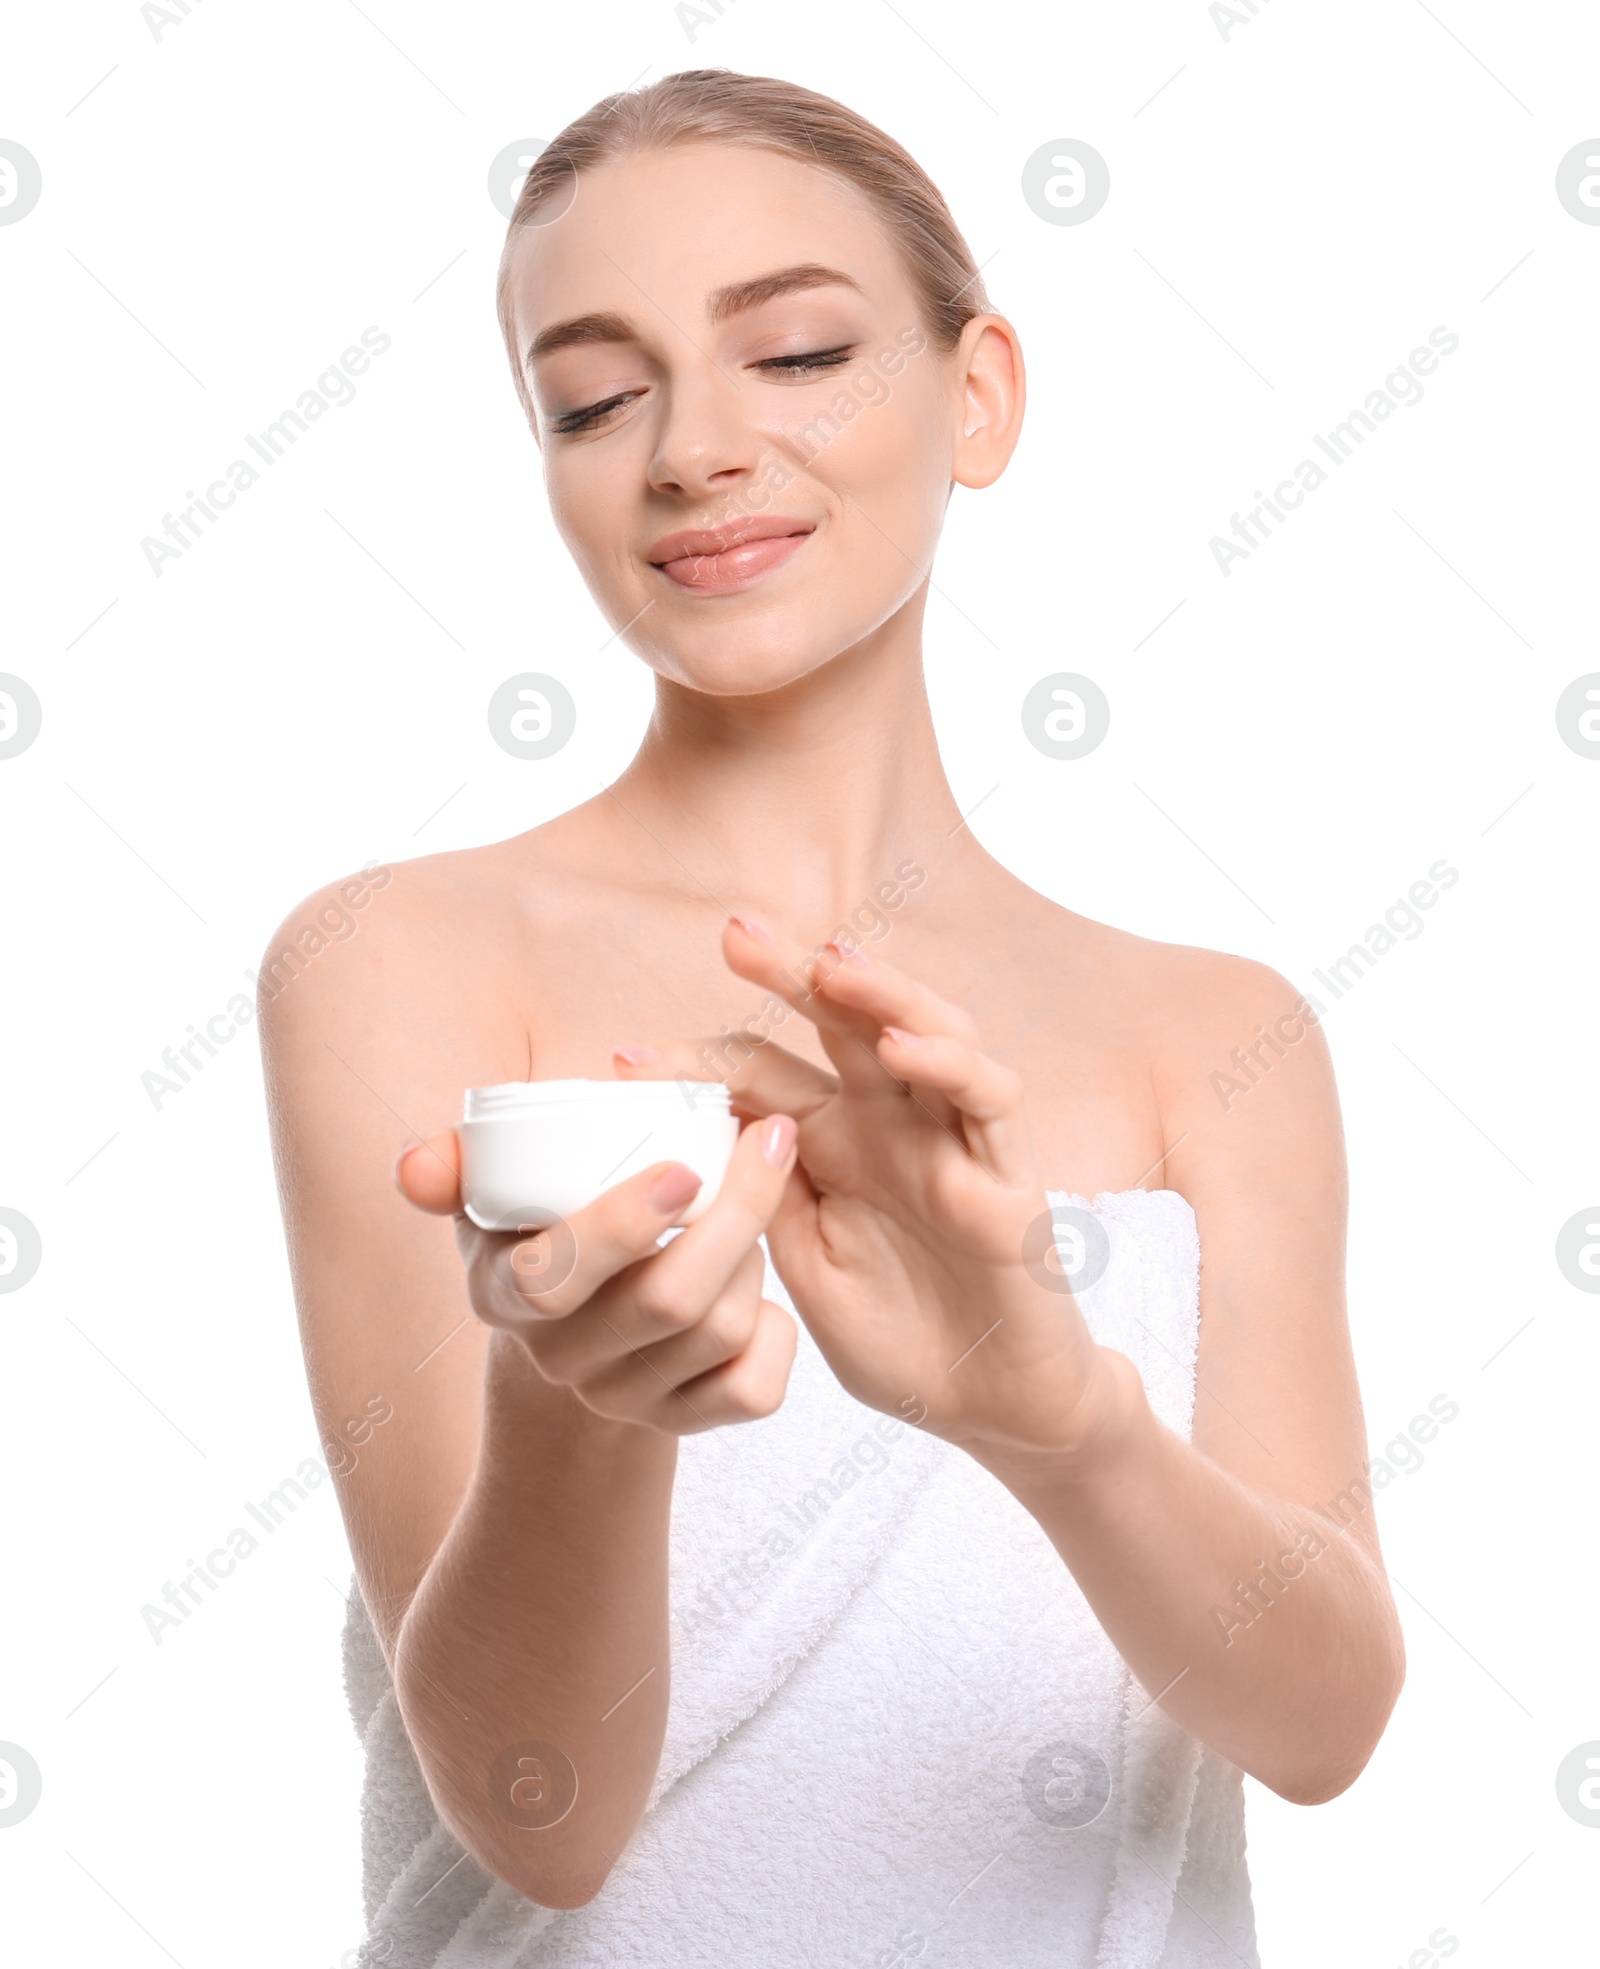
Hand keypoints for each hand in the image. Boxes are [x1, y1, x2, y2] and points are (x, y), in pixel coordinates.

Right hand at [394, 1111, 800, 1434]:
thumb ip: (451, 1165)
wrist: (579, 1332)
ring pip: (722, 1330)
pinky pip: (755, 1391)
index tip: (681, 1168)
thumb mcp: (489, 1195)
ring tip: (754, 1201)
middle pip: (666, 1300)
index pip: (553, 1278)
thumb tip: (415, 1168)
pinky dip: (779, 1332)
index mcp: (507, 1295)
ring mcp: (627, 1398)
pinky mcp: (687, 1421)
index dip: (618, 1227)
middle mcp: (564, 1359)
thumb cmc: (543, 1230)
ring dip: (756, 1254)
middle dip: (735, 1216)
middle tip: (766, 1142)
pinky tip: (765, 1288)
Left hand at [615, 919, 1128, 1464]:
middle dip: (792, 974)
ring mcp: (951, 1140)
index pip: (763, 1075)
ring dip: (881, 994)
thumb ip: (764, 1202)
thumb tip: (689, 1151)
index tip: (625, 1061)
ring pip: (926, 1034)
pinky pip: (987, 1102)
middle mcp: (890, 1124)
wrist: (989, 1406)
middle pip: (842, 1023)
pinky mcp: (1008, 1174)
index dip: (699, 1062)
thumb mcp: (806, 1263)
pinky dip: (948, 1066)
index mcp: (831, 1143)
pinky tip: (901, 1049)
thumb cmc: (898, 1335)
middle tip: (735, 934)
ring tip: (832, 965)